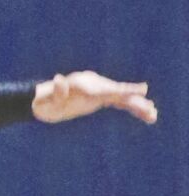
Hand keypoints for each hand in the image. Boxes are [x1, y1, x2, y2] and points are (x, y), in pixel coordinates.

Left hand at [32, 71, 156, 125]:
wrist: (41, 101)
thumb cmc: (43, 103)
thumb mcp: (46, 101)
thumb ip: (56, 92)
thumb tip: (59, 79)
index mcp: (85, 86)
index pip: (108, 89)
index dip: (125, 90)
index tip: (142, 90)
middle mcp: (94, 85)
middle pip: (118, 93)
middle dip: (135, 101)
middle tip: (151, 109)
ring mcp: (97, 90)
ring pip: (121, 98)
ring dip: (137, 106)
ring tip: (153, 115)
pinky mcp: (99, 98)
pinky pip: (118, 102)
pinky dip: (131, 107)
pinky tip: (145, 115)